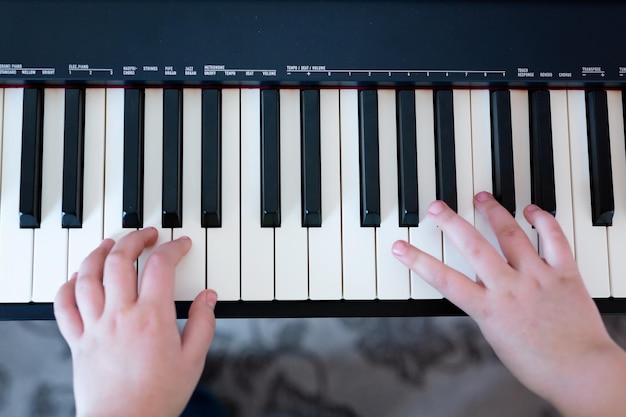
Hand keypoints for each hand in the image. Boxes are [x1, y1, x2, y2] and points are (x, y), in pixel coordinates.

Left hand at [54, 228, 216, 416]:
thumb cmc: (158, 397)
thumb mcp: (193, 360)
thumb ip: (203, 323)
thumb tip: (209, 297)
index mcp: (152, 317)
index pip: (160, 266)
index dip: (172, 248)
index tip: (180, 245)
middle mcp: (120, 315)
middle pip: (119, 260)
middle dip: (134, 239)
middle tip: (146, 235)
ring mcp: (95, 326)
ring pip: (88, 276)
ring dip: (99, 253)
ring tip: (110, 243)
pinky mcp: (77, 340)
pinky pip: (64, 305)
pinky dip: (69, 285)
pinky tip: (79, 277)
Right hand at [392, 192, 625, 416]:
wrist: (582, 373)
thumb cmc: (540, 365)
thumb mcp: (497, 337)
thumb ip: (486, 308)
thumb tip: (480, 287)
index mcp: (488, 309)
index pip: (443, 279)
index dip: (417, 261)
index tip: (401, 247)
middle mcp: (510, 288)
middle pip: (473, 246)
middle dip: (451, 222)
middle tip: (437, 208)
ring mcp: (537, 277)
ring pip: (511, 235)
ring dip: (493, 212)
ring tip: (481, 197)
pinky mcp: (564, 272)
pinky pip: (554, 239)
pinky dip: (542, 220)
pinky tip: (531, 210)